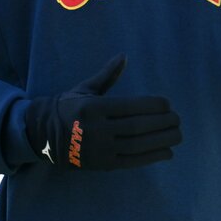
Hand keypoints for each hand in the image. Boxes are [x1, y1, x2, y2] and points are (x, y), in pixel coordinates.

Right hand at [22, 54, 181, 170]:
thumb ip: (107, 75)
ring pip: (138, 145)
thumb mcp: (85, 88)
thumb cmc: (68, 107)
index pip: (131, 107)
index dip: (154, 106)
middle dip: (162, 123)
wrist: (43, 136)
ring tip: (177, 135)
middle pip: (138, 127)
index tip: (167, 104)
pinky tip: (168, 152)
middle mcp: (96, 128)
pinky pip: (132, 161)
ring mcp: (100, 148)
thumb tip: (124, 56)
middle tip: (178, 119)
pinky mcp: (102, 164)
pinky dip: (152, 157)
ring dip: (162, 140)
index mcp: (93, 107)